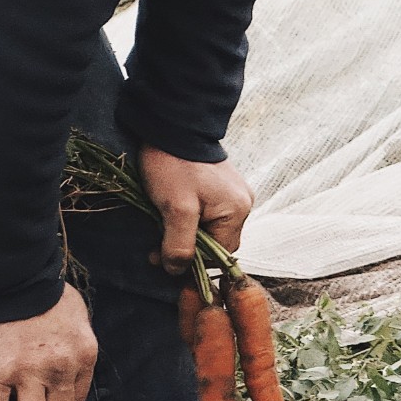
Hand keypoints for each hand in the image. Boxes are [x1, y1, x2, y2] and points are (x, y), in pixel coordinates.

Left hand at [140, 145, 252, 273]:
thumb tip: (177, 270)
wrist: (172, 130)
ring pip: (212, 230)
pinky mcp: (223, 188)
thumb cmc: (175, 168)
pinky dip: (191, 222)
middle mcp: (243, 204)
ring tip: (161, 230)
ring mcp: (235, 194)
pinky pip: (210, 215)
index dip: (193, 263)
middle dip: (189, 249)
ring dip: (187, 236)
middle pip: (218, 244)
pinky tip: (172, 216)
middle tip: (156, 249)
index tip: (162, 261)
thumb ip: (179, 245)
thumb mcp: (175, 210)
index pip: (220, 255)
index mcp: (237, 211)